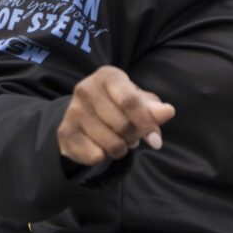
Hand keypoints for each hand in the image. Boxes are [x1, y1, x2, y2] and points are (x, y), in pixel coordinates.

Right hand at [57, 66, 174, 166]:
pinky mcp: (64, 132)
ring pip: (111, 144)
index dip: (146, 124)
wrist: (85, 115)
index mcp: (108, 76)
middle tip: (132, 135)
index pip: (130, 102)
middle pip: (123, 126)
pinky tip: (100, 145)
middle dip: (134, 138)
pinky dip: (104, 157)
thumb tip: (168, 112)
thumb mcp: (140, 102)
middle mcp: (86, 89)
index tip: (157, 142)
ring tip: (118, 139)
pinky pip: (95, 156)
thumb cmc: (120, 104)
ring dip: (121, 149)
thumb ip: (154, 108)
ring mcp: (72, 110)